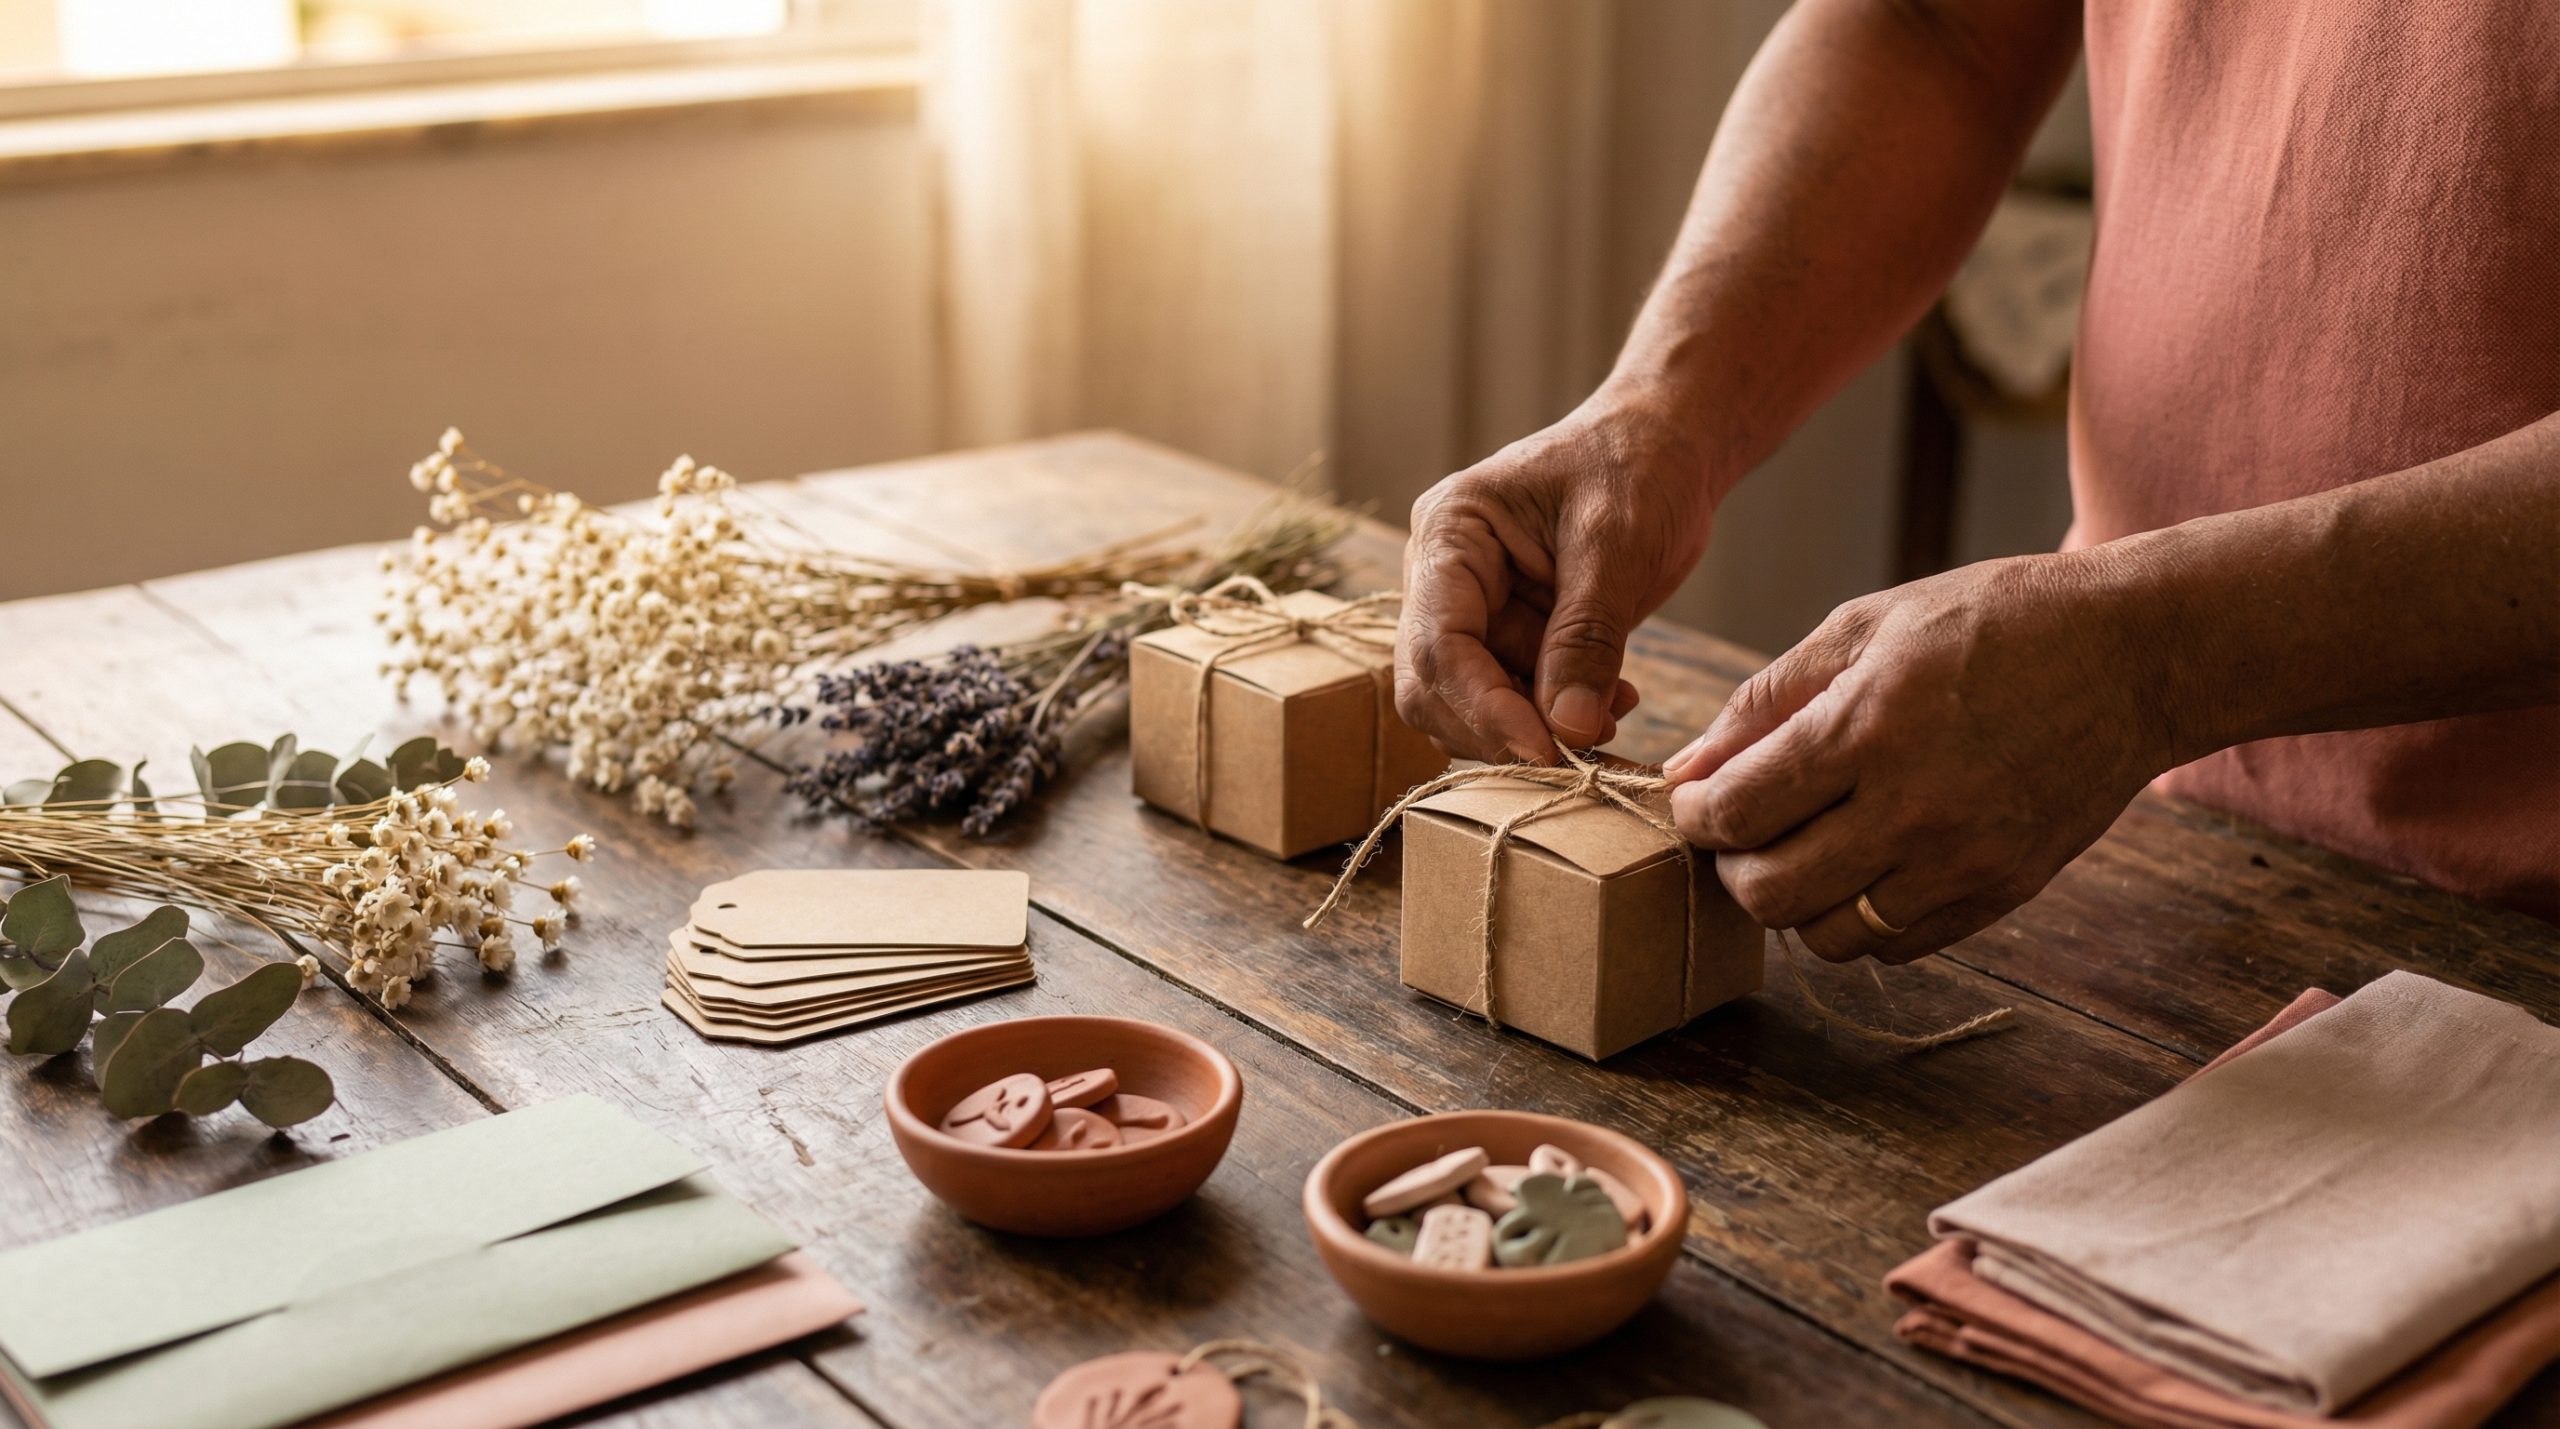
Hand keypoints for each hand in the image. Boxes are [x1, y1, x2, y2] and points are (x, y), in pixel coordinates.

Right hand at [1396, 398, 1719, 762]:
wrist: (1669, 447)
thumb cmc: (1638, 466)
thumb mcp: (1616, 545)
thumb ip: (1587, 639)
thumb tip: (1568, 731)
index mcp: (1449, 532)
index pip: (1438, 640)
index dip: (1482, 706)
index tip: (1544, 749)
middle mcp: (1443, 577)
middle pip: (1434, 685)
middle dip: (1500, 726)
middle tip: (1578, 749)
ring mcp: (1473, 610)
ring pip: (1468, 704)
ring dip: (1533, 727)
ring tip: (1609, 715)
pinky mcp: (1510, 636)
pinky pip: (1514, 699)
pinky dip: (1557, 717)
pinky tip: (1612, 700)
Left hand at [1664, 552, 2174, 962]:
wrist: (2136, 656)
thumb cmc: (1994, 622)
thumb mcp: (1867, 626)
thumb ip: (1766, 699)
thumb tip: (1688, 767)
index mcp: (1868, 725)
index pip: (1738, 810)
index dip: (1693, 814)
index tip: (1692, 801)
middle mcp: (1913, 806)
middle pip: (1770, 893)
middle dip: (1732, 868)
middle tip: (1741, 833)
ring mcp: (1963, 859)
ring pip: (1827, 937)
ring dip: (1795, 904)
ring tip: (1804, 850)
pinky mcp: (2003, 891)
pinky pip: (1895, 947)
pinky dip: (1860, 921)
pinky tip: (1865, 867)